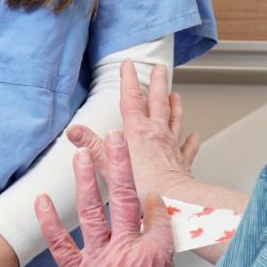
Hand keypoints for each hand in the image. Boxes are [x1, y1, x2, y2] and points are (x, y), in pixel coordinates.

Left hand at [35, 134, 177, 266]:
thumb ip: (164, 256)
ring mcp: (100, 261)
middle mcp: (127, 251)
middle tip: (115, 138)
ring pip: (93, 212)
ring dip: (86, 181)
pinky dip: (49, 221)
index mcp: (154, 256)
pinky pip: (60, 244)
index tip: (154, 187)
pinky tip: (42, 200)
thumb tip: (159, 232)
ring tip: (80, 156)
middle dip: (120, 165)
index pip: (158, 216)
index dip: (156, 199)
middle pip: (126, 198)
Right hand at [67, 61, 199, 201]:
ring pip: (175, 120)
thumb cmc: (142, 186)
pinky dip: (190, 141)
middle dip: (158, 83)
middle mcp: (157, 134)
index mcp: (138, 131)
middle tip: (160, 69)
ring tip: (176, 95)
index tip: (128, 65)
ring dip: (175, 106)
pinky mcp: (182, 164)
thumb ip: (90, 144)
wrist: (172, 202)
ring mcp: (172, 147)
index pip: (132, 98)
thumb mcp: (108, 164)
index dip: (128, 79)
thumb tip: (73, 131)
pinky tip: (194, 136)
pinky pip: (188, 148)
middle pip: (159, 101)